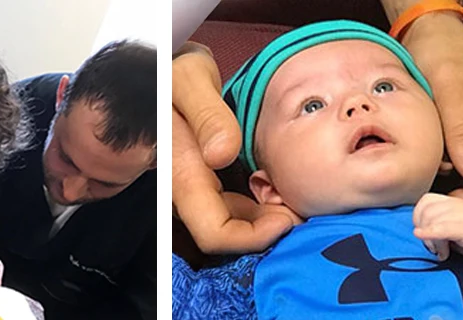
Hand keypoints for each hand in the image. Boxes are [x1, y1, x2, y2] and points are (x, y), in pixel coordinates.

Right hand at [172, 41, 301, 253]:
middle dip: (264, 230)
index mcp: (180, 171)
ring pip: (228, 221)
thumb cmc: (172, 68)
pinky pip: (228, 204)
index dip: (251, 237)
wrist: (159, 65)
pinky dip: (255, 205)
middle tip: (302, 209)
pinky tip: (277, 187)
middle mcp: (182, 187)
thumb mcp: (188, 79)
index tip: (286, 219)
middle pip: (224, 234)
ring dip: (261, 219)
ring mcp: (191, 184)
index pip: (213, 233)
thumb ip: (207, 115)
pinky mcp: (200, 178)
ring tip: (295, 198)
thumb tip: (222, 154)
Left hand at [400, 13, 462, 210]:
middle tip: (415, 205)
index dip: (461, 202)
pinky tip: (417, 174)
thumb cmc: (445, 56)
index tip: (429, 210)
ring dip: (442, 190)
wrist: (436, 42)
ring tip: (413, 188)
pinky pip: (454, 174)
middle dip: (450, 200)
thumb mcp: (451, 86)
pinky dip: (436, 177)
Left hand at [412, 193, 462, 282]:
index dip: (419, 218)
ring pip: (433, 221)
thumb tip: (415, 229)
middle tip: (434, 247)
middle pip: (426, 210)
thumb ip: (434, 223)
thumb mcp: (449, 229)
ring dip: (433, 241)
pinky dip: (432, 235)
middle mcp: (458, 204)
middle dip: (425, 230)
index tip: (425, 235)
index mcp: (453, 201)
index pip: (425, 201)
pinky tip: (435, 248)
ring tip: (442, 252)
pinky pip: (443, 228)